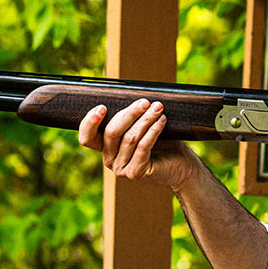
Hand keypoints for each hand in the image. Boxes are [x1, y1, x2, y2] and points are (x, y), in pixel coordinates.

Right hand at [78, 98, 199, 189]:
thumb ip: (131, 117)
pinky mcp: (135, 173)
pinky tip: (161, 121)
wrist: (180, 165)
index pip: (87, 137)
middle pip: (112, 132)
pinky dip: (153, 131)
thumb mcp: (142, 126)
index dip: (90, 122)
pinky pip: (142, 146)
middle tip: (145, 102)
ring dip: (145, 120)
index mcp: (105, 147)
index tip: (102, 108)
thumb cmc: (162, 143)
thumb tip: (131, 95)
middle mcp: (109, 159)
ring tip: (158, 108)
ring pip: (130, 137)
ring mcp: (121, 169)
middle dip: (129, 113)